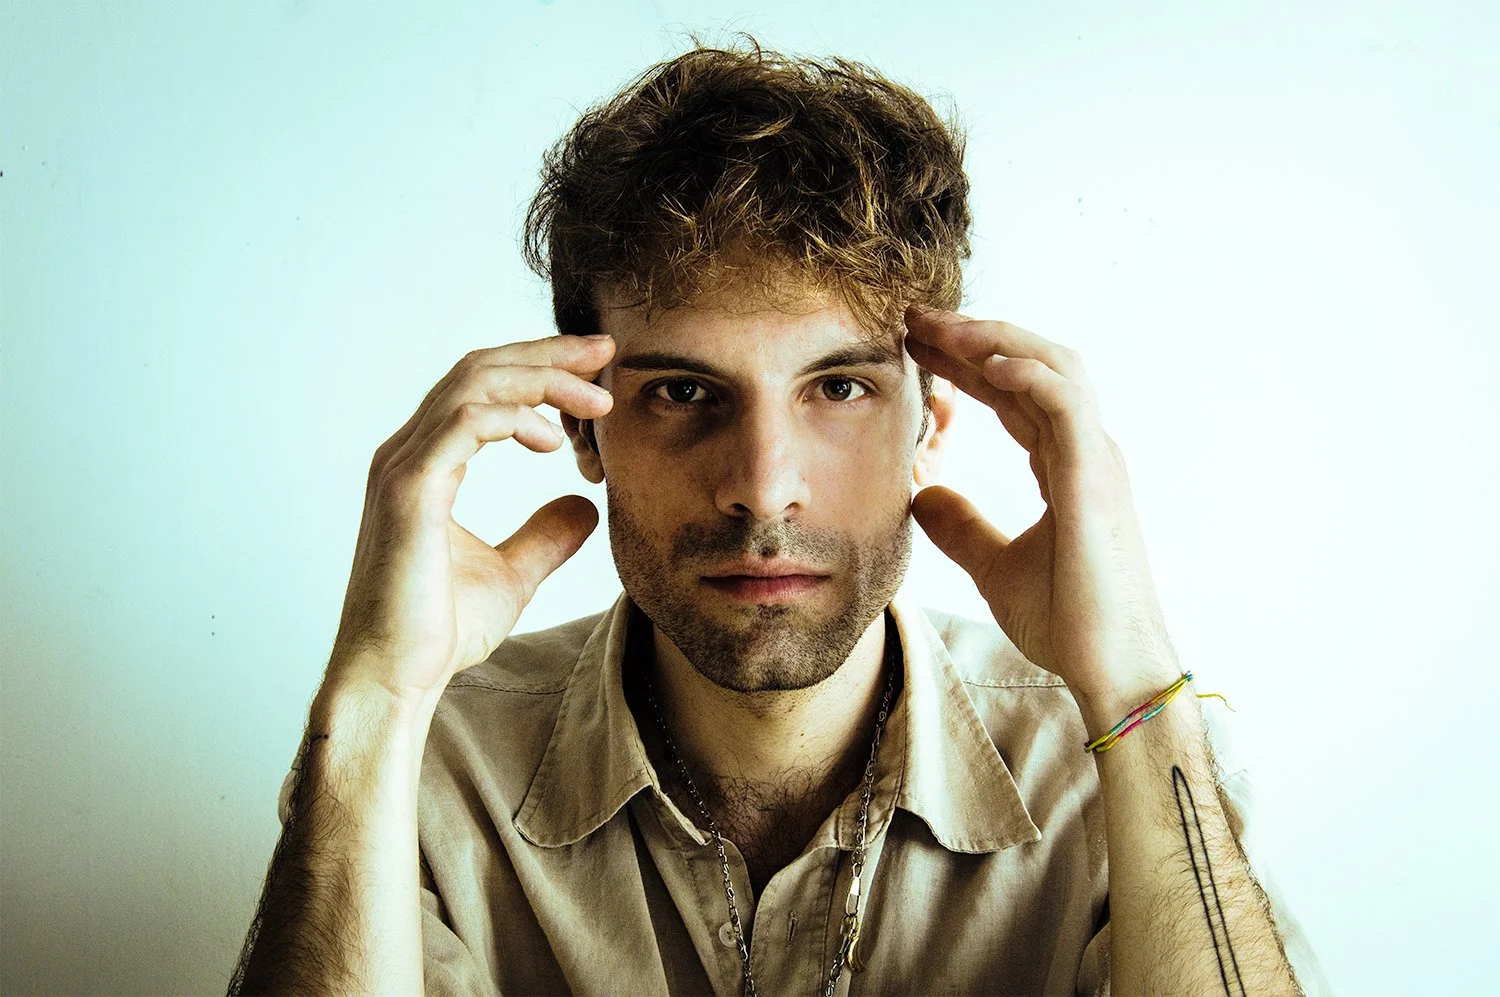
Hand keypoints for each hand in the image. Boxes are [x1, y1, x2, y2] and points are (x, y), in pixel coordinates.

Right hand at [325, 334, 615, 709]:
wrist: (393, 680)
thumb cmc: (436, 633)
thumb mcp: (511, 575)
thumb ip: (545, 536)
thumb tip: (584, 506)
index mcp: (426, 464)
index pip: (483, 388)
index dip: (539, 367)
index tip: (596, 367)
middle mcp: (408, 454)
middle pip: (480, 368)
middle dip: (547, 353)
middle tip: (606, 351)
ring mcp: (403, 467)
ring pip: (474, 383)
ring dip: (542, 379)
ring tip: (597, 398)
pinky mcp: (410, 490)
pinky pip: (466, 421)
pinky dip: (515, 416)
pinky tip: (553, 439)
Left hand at [902, 305, 1177, 705]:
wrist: (1110, 668)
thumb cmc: (1068, 621)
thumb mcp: (995, 567)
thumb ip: (963, 528)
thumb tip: (921, 496)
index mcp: (1065, 466)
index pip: (1013, 394)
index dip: (967, 364)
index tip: (916, 345)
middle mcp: (1085, 451)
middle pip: (1028, 367)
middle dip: (972, 337)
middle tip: (915, 318)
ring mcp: (1095, 459)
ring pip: (1051, 368)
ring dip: (995, 341)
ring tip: (941, 328)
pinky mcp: (1095, 477)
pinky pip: (1066, 404)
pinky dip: (1028, 375)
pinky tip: (984, 365)